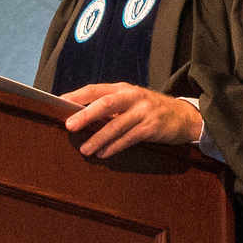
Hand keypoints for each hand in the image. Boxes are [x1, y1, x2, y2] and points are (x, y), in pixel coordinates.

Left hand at [60, 83, 202, 158]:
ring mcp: (143, 111)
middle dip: (86, 115)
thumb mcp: (131, 102)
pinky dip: (114, 147)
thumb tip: (81, 117)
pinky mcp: (151, 127)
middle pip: (105, 104)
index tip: (60, 103)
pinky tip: (103, 153)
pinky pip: (129, 138)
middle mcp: (133, 96)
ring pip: (116, 125)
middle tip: (70, 125)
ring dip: (98, 138)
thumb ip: (110, 107)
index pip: (96, 89)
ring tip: (85, 149)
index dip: (77, 95)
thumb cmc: (150, 110)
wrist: (183, 116)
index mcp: (123, 88)